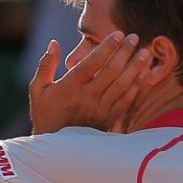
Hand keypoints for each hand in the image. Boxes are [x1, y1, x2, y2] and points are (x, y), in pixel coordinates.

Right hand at [29, 31, 149, 133]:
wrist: (56, 148)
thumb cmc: (45, 114)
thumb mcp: (38, 89)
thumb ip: (46, 65)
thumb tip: (54, 42)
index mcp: (70, 88)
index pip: (91, 63)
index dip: (106, 48)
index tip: (117, 34)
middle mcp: (87, 98)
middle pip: (110, 71)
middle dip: (124, 52)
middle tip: (134, 37)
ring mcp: (99, 109)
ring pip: (121, 85)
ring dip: (135, 67)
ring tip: (145, 52)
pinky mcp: (108, 119)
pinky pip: (125, 101)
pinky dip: (136, 87)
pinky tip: (144, 75)